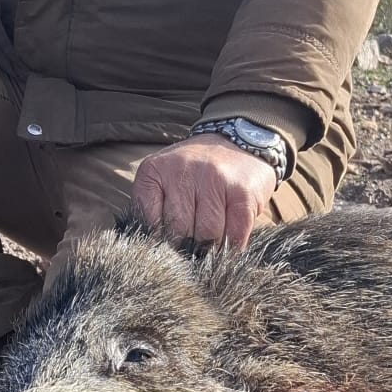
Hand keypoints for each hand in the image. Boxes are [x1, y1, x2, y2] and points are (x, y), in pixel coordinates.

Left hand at [132, 137, 277, 248]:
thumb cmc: (195, 170)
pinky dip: (232, 247)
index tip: (168, 246)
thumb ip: (153, 208)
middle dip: (186, 246)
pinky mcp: (242, 193)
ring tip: (211, 247)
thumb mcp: (164, 178)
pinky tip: (229, 244)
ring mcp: (214, 180)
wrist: (238, 140)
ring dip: (210, 248)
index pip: (149, 221)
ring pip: (208, 235)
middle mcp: (183, 172)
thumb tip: (154, 252)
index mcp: (156, 170)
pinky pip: (234, 234)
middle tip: (192, 249)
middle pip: (179, 231)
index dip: (159, 240)